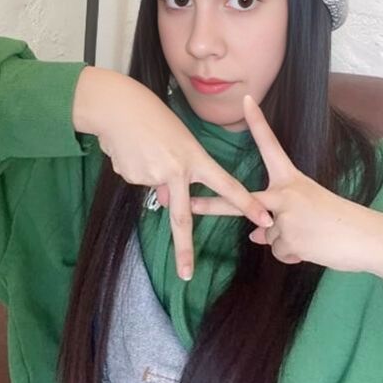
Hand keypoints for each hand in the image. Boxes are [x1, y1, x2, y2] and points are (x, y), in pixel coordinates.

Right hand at [73, 68, 272, 279]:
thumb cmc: (153, 116)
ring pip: (155, 186)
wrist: (117, 107)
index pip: (226, 185)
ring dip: (149, 171)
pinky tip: (131, 150)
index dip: (246, 203)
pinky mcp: (132, 177)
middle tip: (186, 274)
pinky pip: (138, 179)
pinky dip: (135, 167)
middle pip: (182, 217)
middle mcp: (175, 171)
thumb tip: (169, 200)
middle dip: (184, 249)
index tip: (264, 219)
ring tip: (143, 146)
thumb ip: (179, 172)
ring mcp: (152, 176)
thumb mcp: (177, 140)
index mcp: (194, 158)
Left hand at [189, 94, 382, 272]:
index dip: (257, 123)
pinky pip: (279, 252)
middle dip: (213, 206)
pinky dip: (293, 256)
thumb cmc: (339, 221)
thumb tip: (254, 234)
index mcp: (291, 179)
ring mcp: (284, 215)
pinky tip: (312, 249)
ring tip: (312, 238)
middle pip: (242, 200)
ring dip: (286, 243)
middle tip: (191, 206)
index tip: (245, 100)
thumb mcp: (306, 210)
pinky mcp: (288, 238)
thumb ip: (278, 218)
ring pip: (267, 236)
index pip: (271, 145)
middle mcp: (285, 192)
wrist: (365, 237)